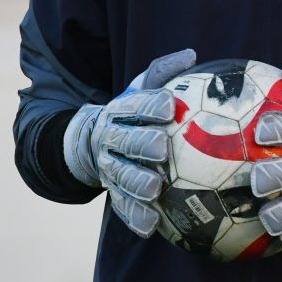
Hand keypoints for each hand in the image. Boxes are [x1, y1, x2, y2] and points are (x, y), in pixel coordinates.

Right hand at [64, 48, 197, 236]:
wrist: (90, 144)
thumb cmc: (131, 114)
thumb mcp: (140, 89)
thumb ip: (163, 73)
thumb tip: (191, 55)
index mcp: (120, 111)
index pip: (135, 105)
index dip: (150, 105)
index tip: (170, 106)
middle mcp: (111, 139)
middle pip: (124, 141)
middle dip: (141, 143)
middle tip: (161, 148)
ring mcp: (110, 168)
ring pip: (121, 176)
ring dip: (137, 182)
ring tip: (155, 188)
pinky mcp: (113, 193)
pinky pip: (122, 207)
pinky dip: (135, 217)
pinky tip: (151, 226)